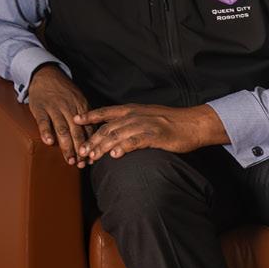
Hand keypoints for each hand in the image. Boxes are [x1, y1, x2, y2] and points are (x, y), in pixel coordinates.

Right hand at [24, 64, 90, 166]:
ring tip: (69, 159)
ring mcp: (54, 107)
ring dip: (66, 145)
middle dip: (80, 149)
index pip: (88, 129)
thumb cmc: (64, 91)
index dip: (90, 145)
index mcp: (81, 107)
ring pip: (62, 128)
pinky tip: (49, 142)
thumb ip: (85, 117)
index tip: (91, 159)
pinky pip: (43, 121)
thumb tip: (93, 138)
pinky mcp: (40, 107)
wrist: (45, 74)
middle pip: (76, 131)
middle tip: (81, 164)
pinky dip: (46, 131)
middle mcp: (69, 108)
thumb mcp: (78, 100)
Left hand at [75, 103, 228, 162]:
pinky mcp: (155, 135)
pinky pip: (136, 141)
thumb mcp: (146, 116)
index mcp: (132, 110)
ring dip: (103, 147)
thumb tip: (115, 132)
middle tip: (81, 151)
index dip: (90, 116)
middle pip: (108, 127)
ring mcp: (145, 124)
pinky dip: (125, 147)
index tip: (75, 119)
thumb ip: (130, 122)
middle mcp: (135, 115)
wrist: (193, 123)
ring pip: (118, 135)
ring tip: (93, 156)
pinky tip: (116, 155)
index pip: (106, 112)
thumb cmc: (170, 122)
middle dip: (92, 140)